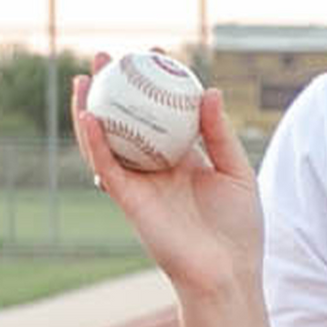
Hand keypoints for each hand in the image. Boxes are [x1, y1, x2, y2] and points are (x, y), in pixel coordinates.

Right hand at [73, 50, 263, 298]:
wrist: (227, 271)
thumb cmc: (239, 228)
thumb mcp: (237, 172)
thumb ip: (220, 133)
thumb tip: (209, 90)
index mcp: (185, 159)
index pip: (165, 114)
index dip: (157, 84)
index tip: (156, 55)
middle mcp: (157, 168)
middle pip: (128, 121)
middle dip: (115, 89)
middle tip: (109, 56)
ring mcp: (139, 183)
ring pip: (106, 140)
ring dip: (91, 108)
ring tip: (87, 76)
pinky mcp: (128, 200)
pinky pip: (105, 166)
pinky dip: (94, 141)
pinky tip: (90, 115)